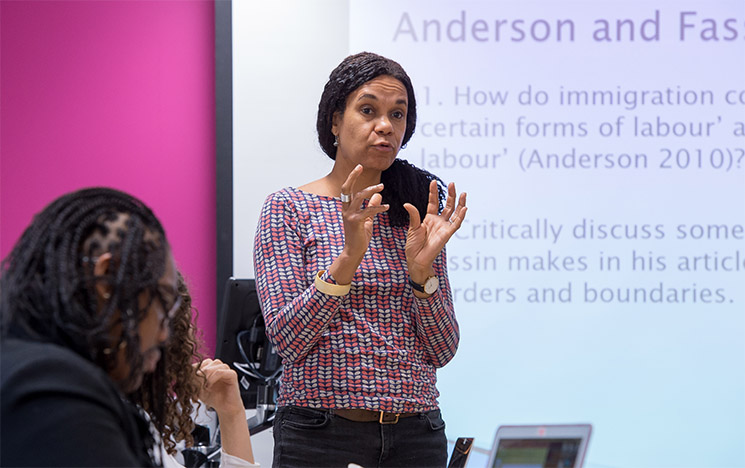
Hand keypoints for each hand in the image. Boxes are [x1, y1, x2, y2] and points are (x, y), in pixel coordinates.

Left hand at [194, 359, 243, 416]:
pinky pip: (220, 371)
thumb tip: (186, 377)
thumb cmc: (213, 398)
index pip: (201, 363)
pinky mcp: (232, 375)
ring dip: (206, 374)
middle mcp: (219, 367)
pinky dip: (213, 377)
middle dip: (200, 372)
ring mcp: (226, 370)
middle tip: (195, 383)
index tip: (189, 380)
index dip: (194, 371)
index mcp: (211, 369)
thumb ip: (193, 382)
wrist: (225, 408)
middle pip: (207, 362)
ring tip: (203, 385)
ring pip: (215, 364)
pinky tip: (208, 385)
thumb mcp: (198, 390)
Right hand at [331, 165, 389, 282]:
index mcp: (347, 208)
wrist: (353, 252)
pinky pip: (368, 211)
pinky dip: (378, 207)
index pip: (347, 189)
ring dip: (370, 190)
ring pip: (359, 196)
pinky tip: (387, 207)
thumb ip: (372, 206)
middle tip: (361, 167)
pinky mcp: (355, 222)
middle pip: (347, 188)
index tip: (359, 167)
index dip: (352, 177)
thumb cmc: (359, 237)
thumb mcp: (367, 220)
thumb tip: (379, 195)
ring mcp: (349, 215)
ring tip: (381, 186)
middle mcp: (346, 209)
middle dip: (352, 176)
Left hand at [403, 180, 466, 281]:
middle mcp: (438, 221)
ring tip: (462, 193)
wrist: (416, 259)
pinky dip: (461, 216)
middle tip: (452, 183)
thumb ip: (413, 215)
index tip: (433, 182)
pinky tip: (464, 208)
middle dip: (450, 194)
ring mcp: (444, 227)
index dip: (434, 192)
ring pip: (454, 213)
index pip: (434, 202)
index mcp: (429, 218)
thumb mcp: (412, 227)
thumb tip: (407, 204)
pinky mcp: (447, 234)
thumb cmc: (413, 245)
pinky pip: (456, 224)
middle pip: (447, 205)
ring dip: (459, 203)